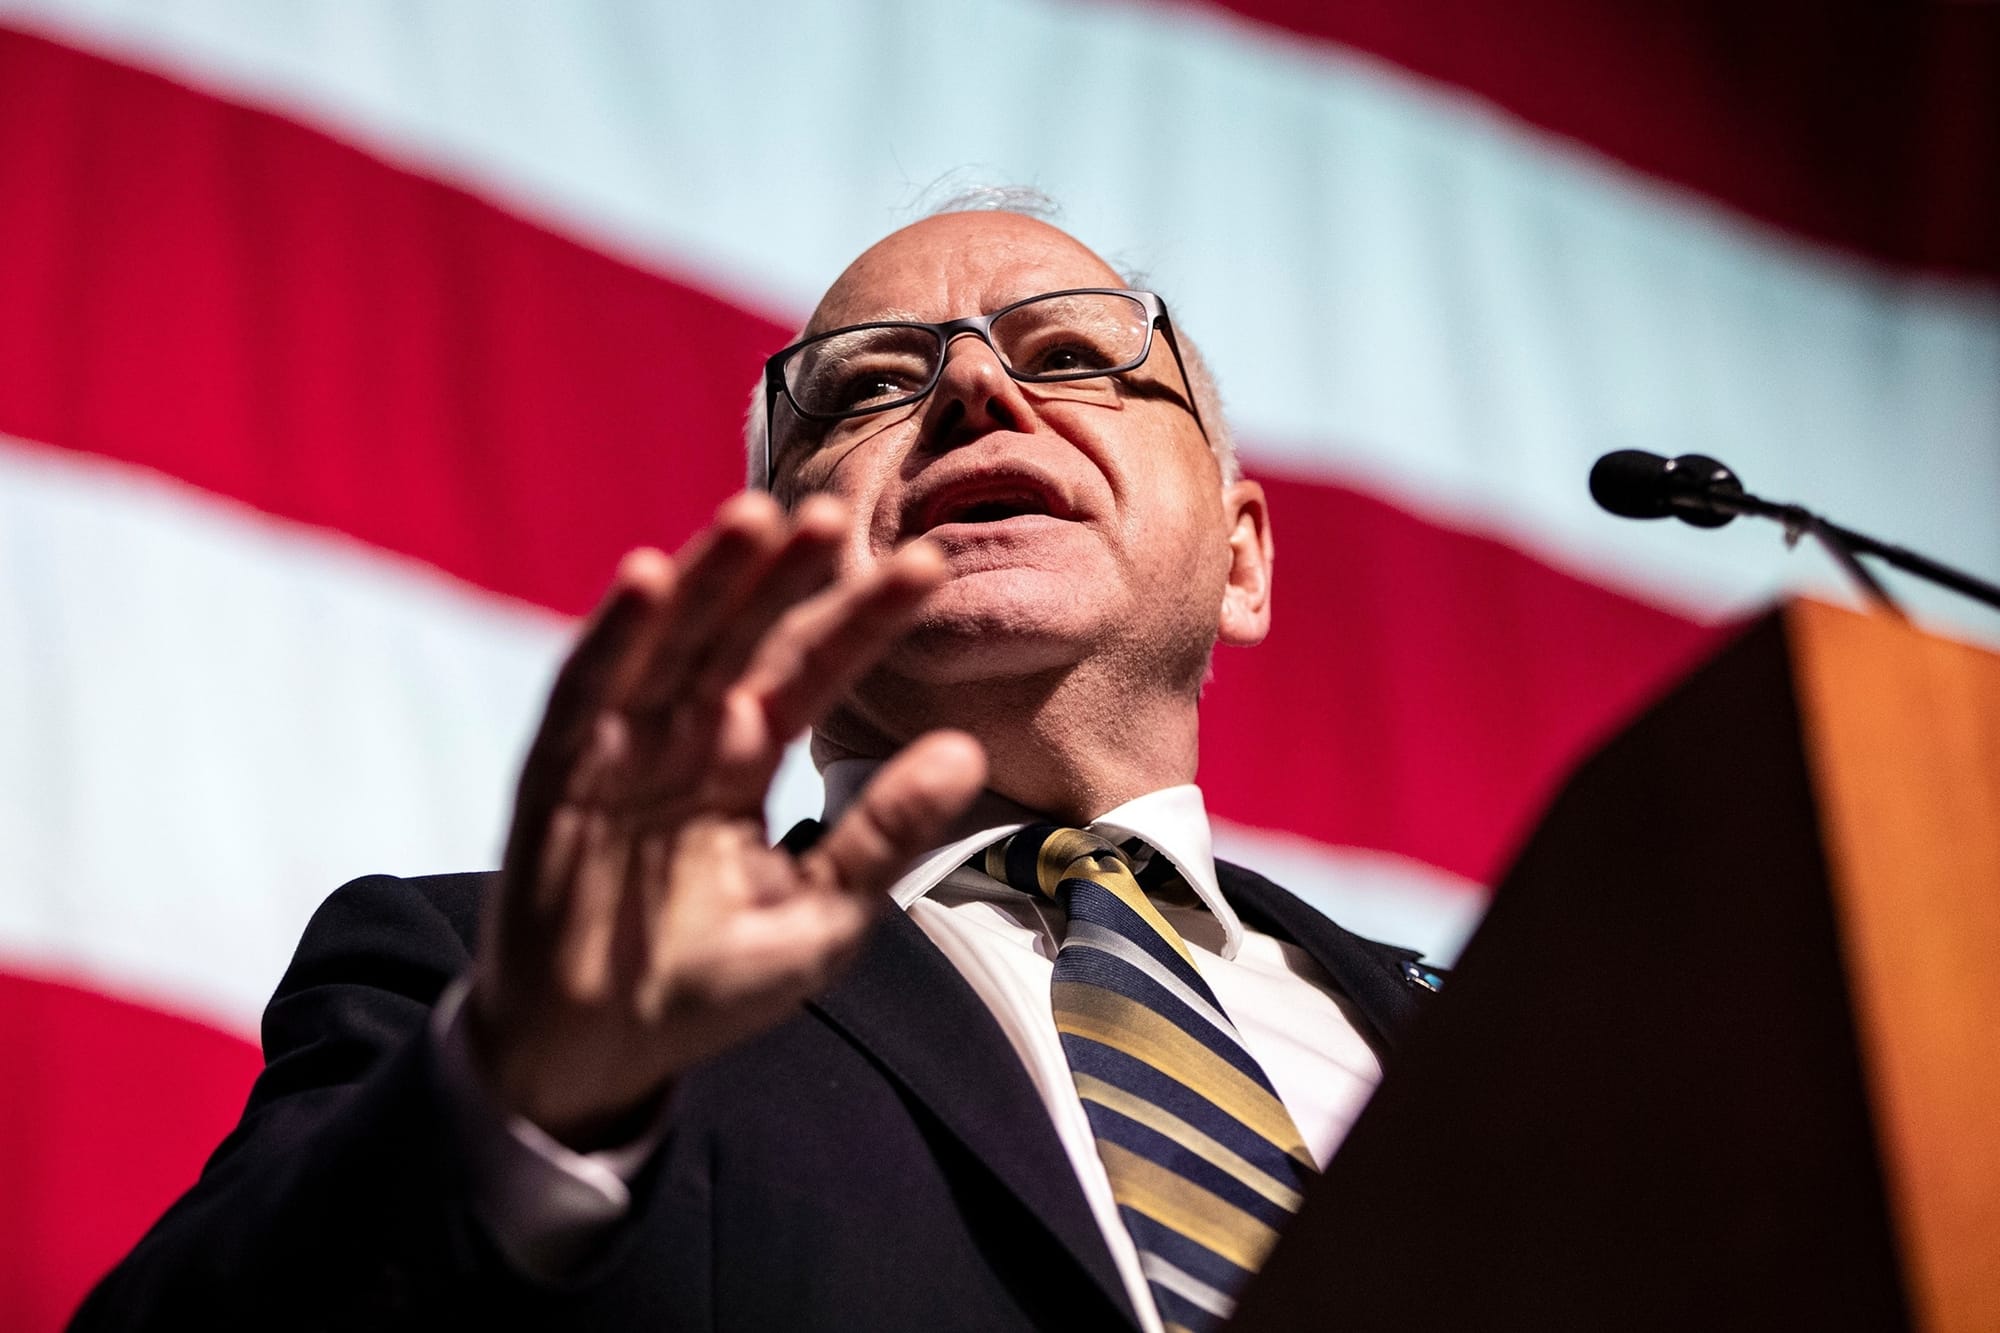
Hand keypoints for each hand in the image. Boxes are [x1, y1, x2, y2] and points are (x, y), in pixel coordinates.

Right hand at [465, 492, 985, 1148]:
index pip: (815, 669)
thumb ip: (885, 835)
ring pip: (670, 642)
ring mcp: (621, 746)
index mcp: (748, 755)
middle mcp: (687, 733)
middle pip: (744, 634)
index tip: (930, 567)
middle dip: (788, 574)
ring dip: (707, 578)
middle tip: (838, 511)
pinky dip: (612, 638)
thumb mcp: (822, 916)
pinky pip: (585, 694)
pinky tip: (646, 579)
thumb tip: (967, 750)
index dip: (865, 617)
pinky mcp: (559, 775)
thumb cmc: (708, 983)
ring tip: (756, 517)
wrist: (596, 1054)